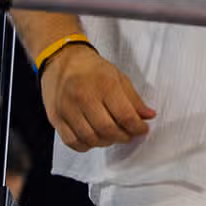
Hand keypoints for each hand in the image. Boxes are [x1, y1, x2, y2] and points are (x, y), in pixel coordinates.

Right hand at [41, 44, 155, 151]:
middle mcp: (84, 97)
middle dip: (123, 137)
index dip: (137, 127)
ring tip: (113, 136)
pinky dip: (86, 145)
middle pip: (107, 129)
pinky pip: (72, 141)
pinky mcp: (55, 118)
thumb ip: (134, 99)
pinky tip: (94, 139)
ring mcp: (67, 109)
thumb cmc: (93, 69)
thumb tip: (149, 116)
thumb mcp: (119, 77)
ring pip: (90, 138)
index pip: (125, 115)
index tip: (143, 129)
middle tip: (129, 135)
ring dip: (106, 142)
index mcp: (104, 85)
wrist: (62, 60)